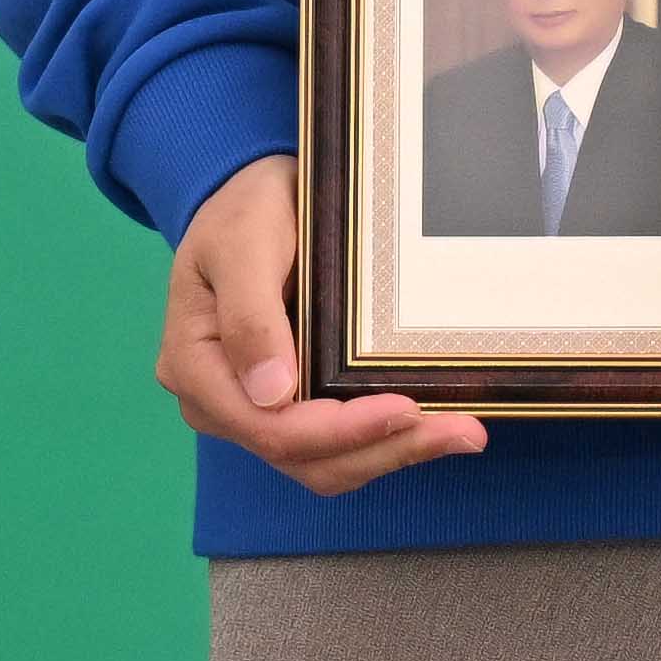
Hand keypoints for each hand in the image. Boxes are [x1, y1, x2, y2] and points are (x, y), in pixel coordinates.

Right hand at [161, 154, 490, 498]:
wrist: (251, 198)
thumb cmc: (244, 212)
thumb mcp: (243, 244)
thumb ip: (250, 315)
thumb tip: (270, 391)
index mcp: (197, 368)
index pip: (270, 427)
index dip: (340, 430)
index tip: (406, 410)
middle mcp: (223, 403)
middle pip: (303, 456)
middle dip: (383, 450)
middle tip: (463, 432)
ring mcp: (257, 408)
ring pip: (325, 462)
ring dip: (394, 453)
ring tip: (463, 433)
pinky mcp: (292, 403)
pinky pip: (337, 442)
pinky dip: (385, 439)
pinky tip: (436, 424)